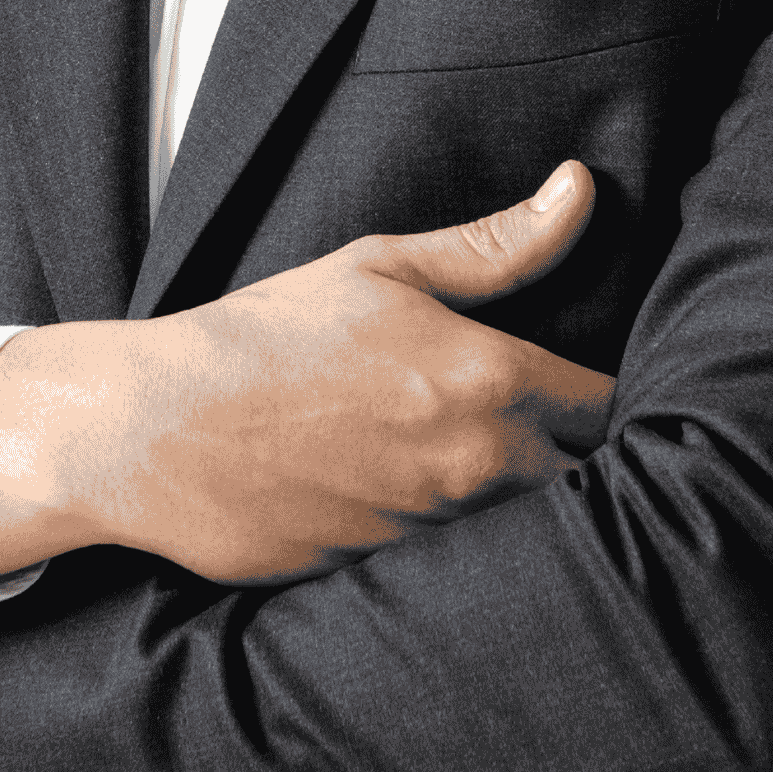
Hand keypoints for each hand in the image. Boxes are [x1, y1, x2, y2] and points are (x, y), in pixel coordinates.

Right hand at [0, 161, 619, 587]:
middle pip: (591, 483)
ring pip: (534, 535)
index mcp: (489, 378)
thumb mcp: (379, 267)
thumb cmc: (266, 337)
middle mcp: (479, 465)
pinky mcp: (397, 583)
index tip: (593, 391)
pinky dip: (469, 554)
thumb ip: (496, 245)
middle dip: (585, 463)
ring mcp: (440, 533)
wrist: (156, 432)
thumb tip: (581, 189)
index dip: (616, 401)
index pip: (613, 407)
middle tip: (563, 442)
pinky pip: (467, 575)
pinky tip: (436, 521)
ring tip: (498, 480)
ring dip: (530, 511)